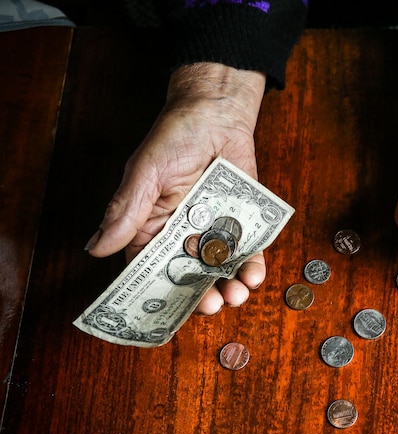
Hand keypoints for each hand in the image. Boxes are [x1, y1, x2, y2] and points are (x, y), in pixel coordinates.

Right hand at [85, 62, 266, 313]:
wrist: (218, 111)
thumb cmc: (175, 135)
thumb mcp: (145, 173)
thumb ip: (126, 211)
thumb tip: (95, 249)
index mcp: (152, 225)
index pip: (151, 267)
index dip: (159, 291)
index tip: (168, 311)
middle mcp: (183, 232)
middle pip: (189, 275)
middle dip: (200, 294)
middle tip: (211, 304)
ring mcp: (214, 228)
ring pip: (220, 268)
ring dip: (228, 286)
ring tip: (236, 295)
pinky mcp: (241, 220)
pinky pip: (248, 249)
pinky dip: (253, 264)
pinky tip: (254, 274)